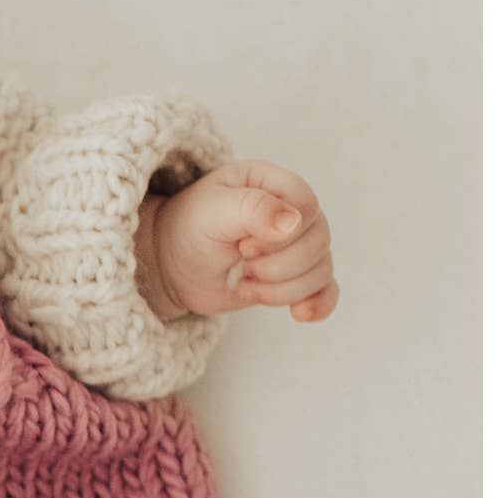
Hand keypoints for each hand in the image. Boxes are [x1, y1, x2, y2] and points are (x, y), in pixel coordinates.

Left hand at [141, 161, 338, 325]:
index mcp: (274, 183)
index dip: (280, 235)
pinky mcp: (295, 276)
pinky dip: (317, 304)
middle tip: (240, 262)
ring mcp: (297, 245)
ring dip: (281, 289)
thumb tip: (294, 223)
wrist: (171, 264)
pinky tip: (298, 313)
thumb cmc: (188, 228)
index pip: (307, 206)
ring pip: (320, 270)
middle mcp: (293, 211)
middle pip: (318, 242)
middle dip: (276, 265)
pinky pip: (327, 290)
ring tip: (244, 283)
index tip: (242, 245)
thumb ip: (252, 208)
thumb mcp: (211, 211)